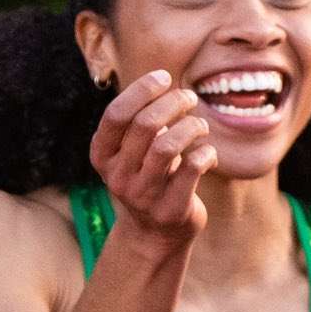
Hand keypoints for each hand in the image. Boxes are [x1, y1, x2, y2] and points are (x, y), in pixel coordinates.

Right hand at [90, 70, 216, 245]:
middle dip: (174, 103)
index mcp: (102, 155)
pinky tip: (208, 153)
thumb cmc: (148, 176)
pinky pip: (192, 168)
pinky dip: (206, 153)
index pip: (117, 114)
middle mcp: (117, 176)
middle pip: (146, 125)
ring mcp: (142, 196)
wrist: (155, 234)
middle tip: (189, 98)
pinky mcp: (170, 210)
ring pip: (168, 146)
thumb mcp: (133, 149)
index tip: (164, 77)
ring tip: (201, 126)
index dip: (142, 90)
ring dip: (192, 126)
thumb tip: (163, 80)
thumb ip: (140, 119)